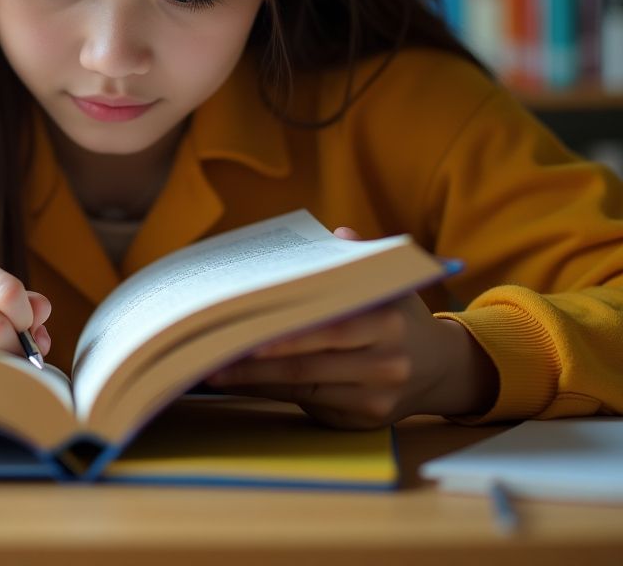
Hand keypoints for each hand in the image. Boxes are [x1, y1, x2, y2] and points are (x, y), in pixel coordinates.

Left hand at [204, 227, 497, 428]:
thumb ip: (358, 258)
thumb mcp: (388, 282)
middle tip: (211, 354)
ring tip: (214, 371)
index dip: (283, 334)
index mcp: (386, 320)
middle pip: (309, 364)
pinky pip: (309, 406)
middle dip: (255, 362)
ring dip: (255, 381)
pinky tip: (243, 384)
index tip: (242, 328)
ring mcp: (376, 395)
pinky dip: (273, 394)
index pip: (327, 328)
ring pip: (303, 389)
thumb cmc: (397, 314)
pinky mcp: (365, 419)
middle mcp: (386, 362)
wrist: (441, 366)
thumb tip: (333, 234)